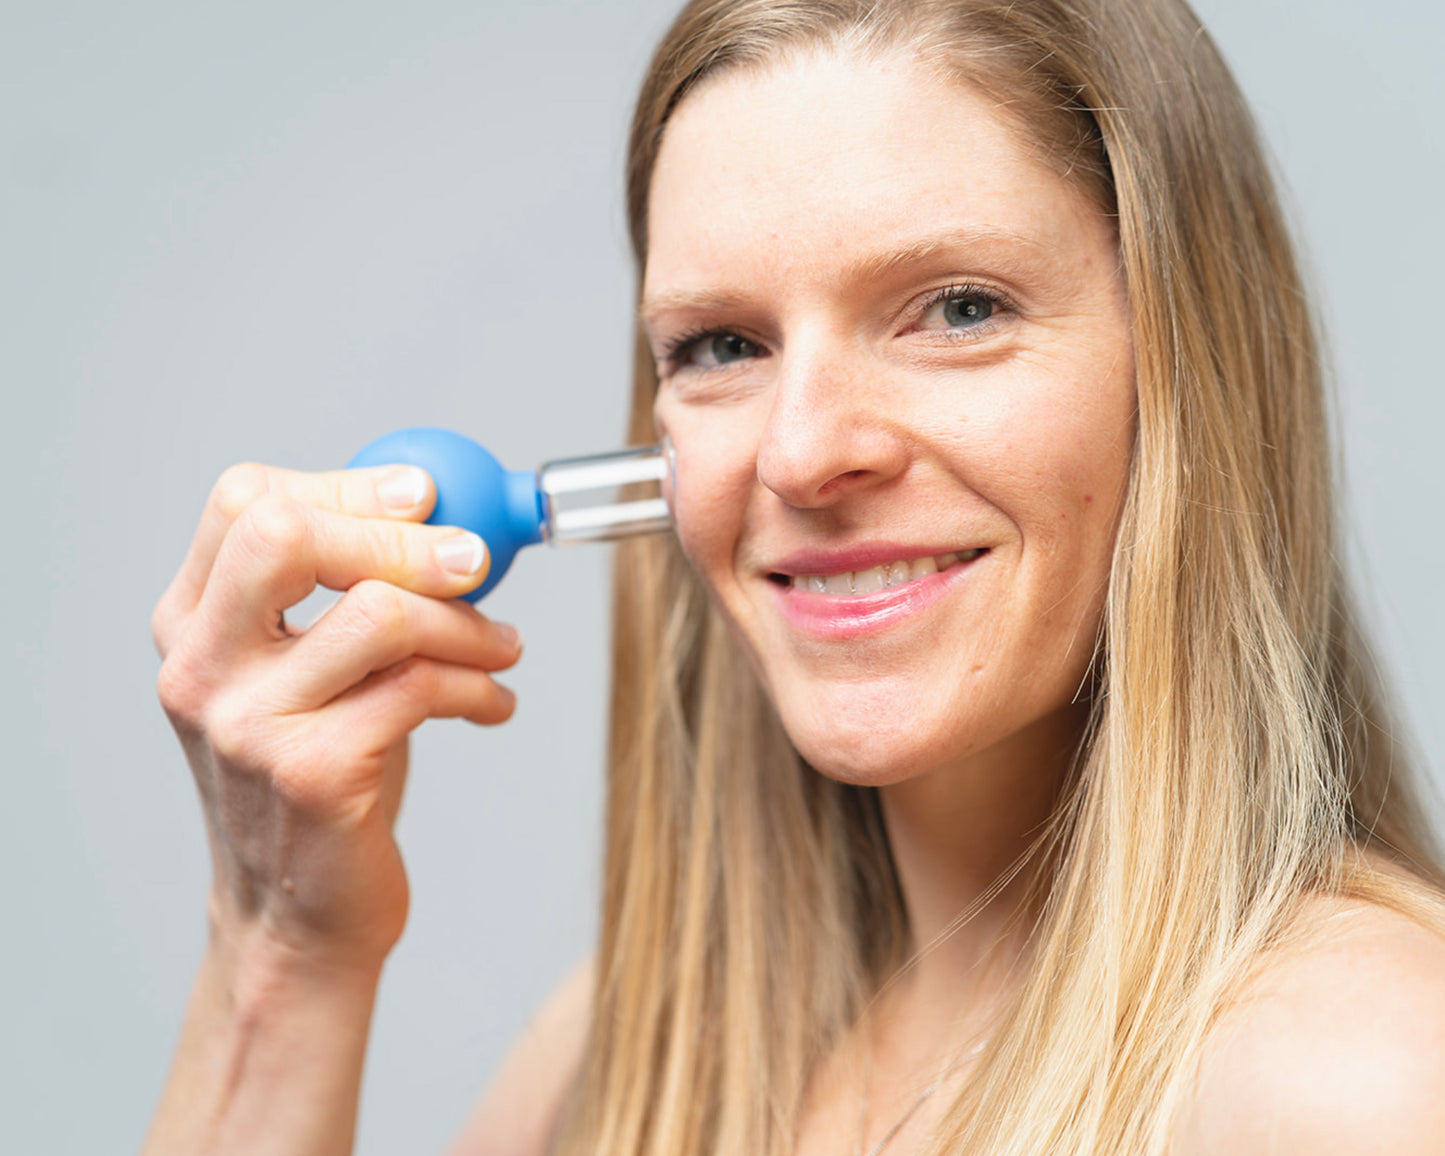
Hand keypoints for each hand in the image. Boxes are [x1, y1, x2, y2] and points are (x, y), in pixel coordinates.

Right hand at [151, 462, 521, 968]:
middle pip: (284, 535)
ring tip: (504, 648)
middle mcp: (200, 668)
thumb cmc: (321, 778)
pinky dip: (479, 685)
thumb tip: (445, 514)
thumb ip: (341, 596)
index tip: (426, 496)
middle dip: (402, 537)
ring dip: (467, 623)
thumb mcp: (308, 675)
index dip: (344, 486)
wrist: (299, 916)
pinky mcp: (311, 773)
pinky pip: (420, 686)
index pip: (245, 503)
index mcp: (190, 625)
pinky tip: (495, 702)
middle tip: (475, 561)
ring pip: (377, 612)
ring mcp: (248, 723)